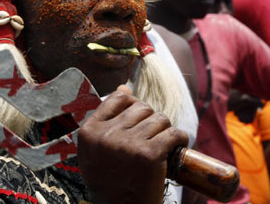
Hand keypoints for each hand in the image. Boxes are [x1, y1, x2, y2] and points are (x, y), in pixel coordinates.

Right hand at [78, 85, 188, 203]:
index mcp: (89, 132)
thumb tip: (124, 87)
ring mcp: (128, 144)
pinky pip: (174, 133)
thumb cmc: (110, 183)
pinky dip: (180, 139)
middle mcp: (106, 135)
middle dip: (150, 120)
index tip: (138, 121)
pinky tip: (176, 148)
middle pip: (141, 107)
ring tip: (162, 146)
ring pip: (159, 119)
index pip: (117, 99)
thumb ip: (105, 120)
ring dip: (165, 130)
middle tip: (151, 139)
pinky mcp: (150, 155)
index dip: (132, 106)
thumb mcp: (95, 152)